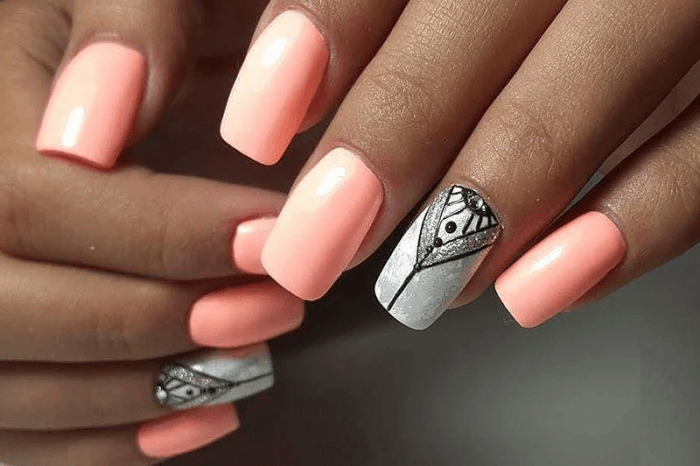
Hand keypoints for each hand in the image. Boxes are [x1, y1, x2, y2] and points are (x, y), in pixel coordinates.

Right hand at [0, 1, 302, 463]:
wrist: (59, 90)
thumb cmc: (97, 40)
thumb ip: (123, 27)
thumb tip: (101, 125)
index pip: (23, 197)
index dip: (160, 230)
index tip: (273, 237)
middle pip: (7, 307)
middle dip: (157, 315)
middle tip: (273, 307)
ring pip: (8, 388)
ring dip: (145, 388)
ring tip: (248, 359)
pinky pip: (14, 435)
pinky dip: (107, 442)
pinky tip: (195, 419)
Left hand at [219, 0, 698, 328]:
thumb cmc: (495, 5)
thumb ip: (348, 15)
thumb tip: (248, 103)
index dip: (327, 27)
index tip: (257, 125)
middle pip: (496, 6)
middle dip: (398, 131)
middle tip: (316, 242)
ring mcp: (687, 5)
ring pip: (610, 73)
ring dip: (504, 191)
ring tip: (422, 284)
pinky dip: (634, 224)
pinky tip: (541, 288)